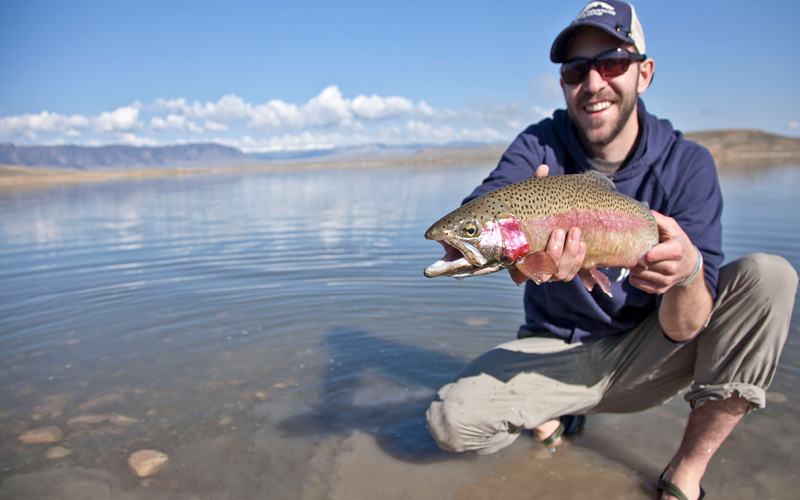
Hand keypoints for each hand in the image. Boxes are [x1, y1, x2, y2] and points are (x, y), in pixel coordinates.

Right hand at [508, 165, 586, 283]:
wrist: (541, 227)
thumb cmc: (531, 213)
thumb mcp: (531, 201)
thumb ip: (536, 188)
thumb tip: (544, 168)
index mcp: (518, 254)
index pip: (522, 267)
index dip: (534, 260)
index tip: (552, 234)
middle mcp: (532, 268)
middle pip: (545, 271)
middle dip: (558, 252)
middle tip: (564, 230)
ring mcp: (548, 272)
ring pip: (560, 274)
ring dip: (570, 256)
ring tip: (576, 234)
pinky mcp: (561, 272)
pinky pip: (570, 274)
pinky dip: (577, 261)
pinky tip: (582, 245)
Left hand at [629, 210, 698, 293]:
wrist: (689, 264)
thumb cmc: (676, 241)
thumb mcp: (671, 227)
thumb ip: (657, 219)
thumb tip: (640, 212)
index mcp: (676, 250)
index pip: (652, 256)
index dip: (642, 252)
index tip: (639, 247)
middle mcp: (672, 268)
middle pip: (641, 264)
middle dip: (635, 256)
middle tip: (635, 249)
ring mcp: (666, 281)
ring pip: (637, 274)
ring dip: (633, 265)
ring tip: (638, 258)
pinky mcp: (659, 289)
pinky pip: (636, 283)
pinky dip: (634, 276)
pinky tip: (640, 268)